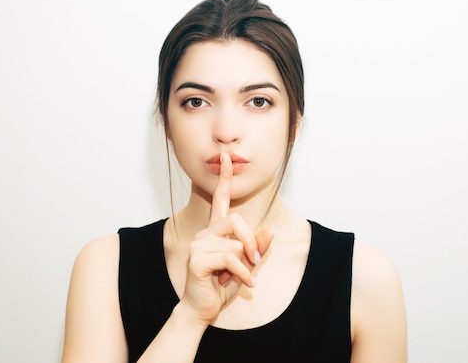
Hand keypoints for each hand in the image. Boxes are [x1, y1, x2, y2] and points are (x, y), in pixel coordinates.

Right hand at [179, 152, 273, 325]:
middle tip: (256, 260)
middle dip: (251, 241)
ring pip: (235, 243)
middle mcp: (205, 234)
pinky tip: (244, 284)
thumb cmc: (220, 287)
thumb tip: (270, 231)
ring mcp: (199, 245)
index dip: (225, 178)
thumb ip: (256, 249)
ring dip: (246, 265)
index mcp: (215, 232)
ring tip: (242, 279)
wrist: (201, 309)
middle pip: (236, 220)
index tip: (227, 157)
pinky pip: (230, 258)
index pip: (220, 199)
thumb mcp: (246, 266)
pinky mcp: (197, 259)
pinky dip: (242, 273)